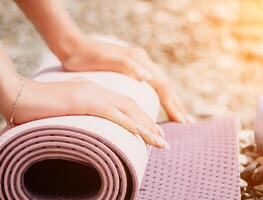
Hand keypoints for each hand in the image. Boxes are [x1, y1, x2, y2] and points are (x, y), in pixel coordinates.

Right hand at [3, 78, 167, 147]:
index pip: (125, 104)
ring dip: (146, 127)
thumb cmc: (42, 103)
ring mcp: (94, 95)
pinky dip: (130, 125)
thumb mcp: (69, 105)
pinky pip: (114, 114)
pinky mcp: (86, 102)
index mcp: (97, 91)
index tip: (152, 132)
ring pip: (128, 111)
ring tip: (160, 142)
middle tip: (163, 140)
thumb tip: (93, 122)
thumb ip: (84, 110)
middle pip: (133, 107)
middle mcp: (100, 91)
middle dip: (150, 124)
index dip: (141, 118)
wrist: (22, 93)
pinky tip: (142, 135)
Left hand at [62, 38, 193, 122]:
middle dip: (177, 104)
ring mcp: (140, 65)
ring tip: (180, 117)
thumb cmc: (87, 56)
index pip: (163, 85)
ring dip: (172, 101)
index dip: (172, 103)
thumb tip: (149, 77)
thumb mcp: (106, 60)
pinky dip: (161, 97)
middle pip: (167, 86)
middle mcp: (144, 62)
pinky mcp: (134, 69)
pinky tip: (162, 104)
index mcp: (140, 61)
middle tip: (188, 123)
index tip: (181, 121)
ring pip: (162, 85)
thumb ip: (129, 66)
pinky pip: (153, 85)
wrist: (74, 46)